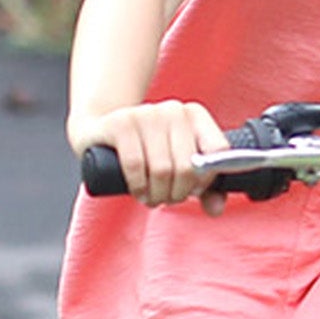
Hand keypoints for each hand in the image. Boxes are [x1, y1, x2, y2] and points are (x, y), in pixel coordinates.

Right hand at [73, 99, 230, 209]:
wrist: (100, 134)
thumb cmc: (146, 152)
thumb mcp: (178, 166)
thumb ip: (203, 187)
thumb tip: (216, 209)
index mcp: (195, 115)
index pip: (218, 151)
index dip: (206, 179)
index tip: (193, 189)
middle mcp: (173, 109)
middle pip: (188, 166)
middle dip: (178, 193)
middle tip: (166, 198)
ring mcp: (146, 113)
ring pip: (162, 169)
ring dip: (157, 194)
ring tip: (151, 197)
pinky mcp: (120, 124)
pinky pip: (136, 165)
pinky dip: (138, 186)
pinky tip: (137, 190)